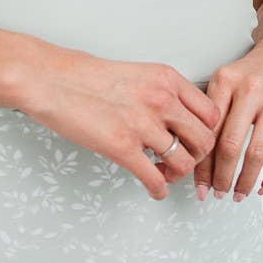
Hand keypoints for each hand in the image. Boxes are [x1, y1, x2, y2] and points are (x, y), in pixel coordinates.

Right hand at [15, 50, 223, 200]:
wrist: (52, 80)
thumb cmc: (85, 77)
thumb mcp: (136, 72)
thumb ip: (161, 92)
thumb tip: (176, 116)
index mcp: (167, 79)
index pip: (211, 113)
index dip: (208, 132)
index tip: (197, 141)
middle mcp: (161, 100)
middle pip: (204, 139)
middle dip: (197, 156)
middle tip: (183, 160)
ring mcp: (142, 124)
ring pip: (184, 162)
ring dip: (178, 175)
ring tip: (164, 174)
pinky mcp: (122, 147)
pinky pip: (155, 179)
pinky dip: (159, 190)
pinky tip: (154, 190)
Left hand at [195, 35, 262, 200]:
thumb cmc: (257, 70)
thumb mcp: (228, 79)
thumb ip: (213, 110)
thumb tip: (194, 155)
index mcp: (226, 81)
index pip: (207, 130)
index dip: (201, 164)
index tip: (198, 185)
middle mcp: (251, 90)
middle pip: (229, 145)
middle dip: (220, 177)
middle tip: (217, 193)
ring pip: (257, 152)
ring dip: (246, 181)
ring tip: (239, 194)